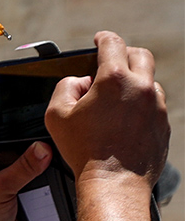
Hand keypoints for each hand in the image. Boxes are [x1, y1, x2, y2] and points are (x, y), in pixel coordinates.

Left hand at [0, 61, 52, 220]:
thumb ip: (21, 169)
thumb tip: (43, 146)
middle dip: (8, 105)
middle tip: (23, 80)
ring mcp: (0, 171)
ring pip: (18, 145)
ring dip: (30, 132)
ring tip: (47, 108)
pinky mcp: (16, 185)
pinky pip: (31, 165)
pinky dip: (43, 156)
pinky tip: (58, 143)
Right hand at [46, 31, 168, 186]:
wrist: (113, 182)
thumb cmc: (84, 150)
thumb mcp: (56, 114)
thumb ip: (65, 87)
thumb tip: (79, 82)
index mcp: (114, 80)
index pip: (112, 43)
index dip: (103, 38)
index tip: (99, 40)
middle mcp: (142, 89)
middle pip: (141, 55)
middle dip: (125, 54)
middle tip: (111, 62)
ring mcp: (157, 107)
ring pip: (150, 82)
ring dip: (134, 83)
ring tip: (116, 100)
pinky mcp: (164, 125)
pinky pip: (154, 106)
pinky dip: (141, 106)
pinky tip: (125, 121)